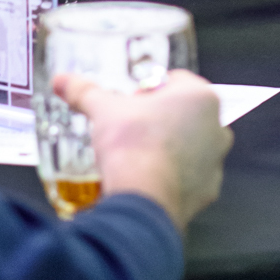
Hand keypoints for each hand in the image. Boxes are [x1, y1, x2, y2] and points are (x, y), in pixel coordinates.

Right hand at [56, 69, 232, 233]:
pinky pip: (190, 177)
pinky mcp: (208, 189)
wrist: (142, 198)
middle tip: (132, 130)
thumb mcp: (103, 111)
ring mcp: (215, 160)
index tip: (130, 105)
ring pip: (191, 146)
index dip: (148, 91)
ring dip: (169, 148)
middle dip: (160, 120)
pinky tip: (149, 179)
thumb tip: (63, 81)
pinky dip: (172, 176)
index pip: (175, 81)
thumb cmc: (132, 146)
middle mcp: (217, 126)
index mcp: (200, 97)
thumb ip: (84, 92)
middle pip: (185, 114)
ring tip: (138, 156)